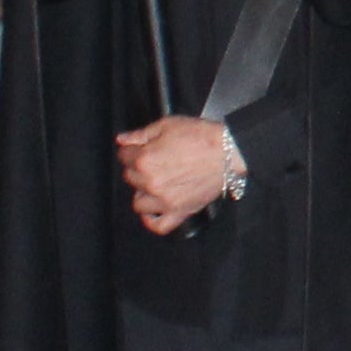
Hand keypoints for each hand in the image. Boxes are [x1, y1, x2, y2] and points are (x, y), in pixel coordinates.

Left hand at [117, 117, 238, 234]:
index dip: (131, 149)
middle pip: (130, 178)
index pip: (124, 156)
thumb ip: (141, 134)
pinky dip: (152, 220)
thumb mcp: (168, 125)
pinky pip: (158, 225)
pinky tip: (154, 210)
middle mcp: (150, 182)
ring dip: (143, 192)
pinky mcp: (179, 212)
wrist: (228, 152)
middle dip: (137, 168)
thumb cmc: (202, 137)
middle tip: (153, 161)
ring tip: (154, 183)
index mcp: (145, 159)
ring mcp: (164, 200)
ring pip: (138, 202)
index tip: (137, 148)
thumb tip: (122, 140)